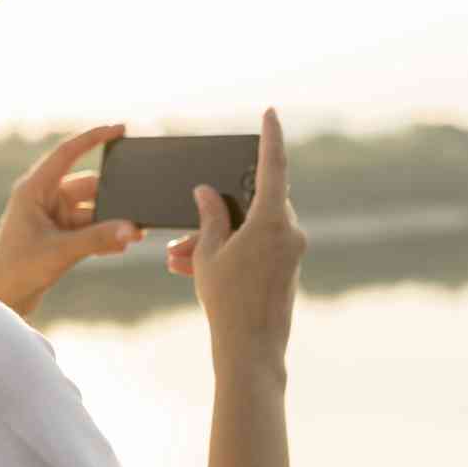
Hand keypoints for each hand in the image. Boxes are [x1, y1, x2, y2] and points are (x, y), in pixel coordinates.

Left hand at [0, 125, 145, 316]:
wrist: (0, 301)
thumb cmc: (17, 270)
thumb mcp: (61, 251)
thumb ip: (98, 238)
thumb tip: (132, 229)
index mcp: (34, 189)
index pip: (67, 153)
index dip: (93, 138)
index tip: (119, 128)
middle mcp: (42, 198)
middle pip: (87, 185)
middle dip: (112, 196)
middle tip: (137, 204)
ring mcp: (51, 218)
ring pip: (91, 210)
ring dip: (109, 220)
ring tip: (134, 233)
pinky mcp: (57, 237)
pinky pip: (88, 229)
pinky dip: (103, 235)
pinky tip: (121, 245)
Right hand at [165, 109, 306, 374]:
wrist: (251, 353)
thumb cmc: (228, 301)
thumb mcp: (208, 253)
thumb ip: (209, 217)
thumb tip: (207, 192)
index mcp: (273, 220)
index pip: (273, 166)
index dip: (270, 136)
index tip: (270, 113)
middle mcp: (289, 232)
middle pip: (252, 203)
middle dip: (216, 212)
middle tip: (186, 226)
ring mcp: (290, 253)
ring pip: (249, 229)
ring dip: (215, 238)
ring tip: (177, 256)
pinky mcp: (285, 270)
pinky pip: (255, 249)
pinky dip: (227, 252)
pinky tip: (190, 267)